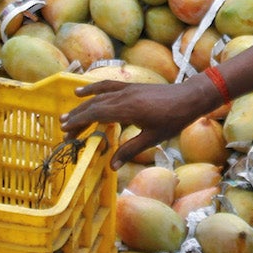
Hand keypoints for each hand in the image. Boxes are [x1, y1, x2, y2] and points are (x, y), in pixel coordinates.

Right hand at [60, 77, 215, 167]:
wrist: (189, 97)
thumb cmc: (174, 120)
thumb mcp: (152, 139)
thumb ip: (130, 150)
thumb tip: (111, 167)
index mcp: (127, 109)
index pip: (96, 114)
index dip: (80, 122)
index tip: (66, 131)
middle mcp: (123, 96)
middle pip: (94, 105)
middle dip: (77, 117)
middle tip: (63, 130)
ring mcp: (127, 89)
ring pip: (98, 96)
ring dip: (82, 105)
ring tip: (68, 115)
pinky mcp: (131, 86)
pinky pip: (108, 85)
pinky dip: (94, 88)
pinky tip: (83, 91)